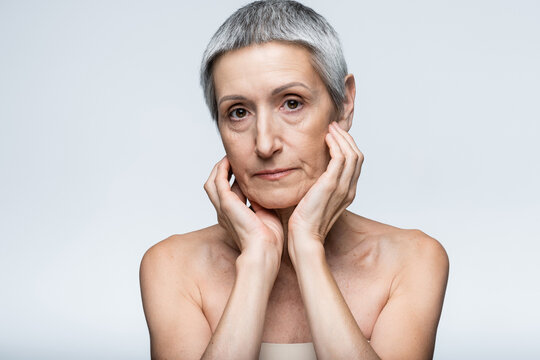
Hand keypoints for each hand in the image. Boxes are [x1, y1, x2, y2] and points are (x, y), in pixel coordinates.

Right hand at [204, 156, 283, 261]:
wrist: (264, 250)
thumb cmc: (269, 239)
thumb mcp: (266, 215)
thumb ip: (262, 202)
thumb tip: (265, 188)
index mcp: (232, 217)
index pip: (228, 194)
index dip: (233, 180)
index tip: (244, 170)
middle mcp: (224, 213)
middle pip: (214, 187)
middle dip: (221, 171)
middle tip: (232, 159)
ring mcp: (223, 208)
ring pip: (211, 183)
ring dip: (219, 168)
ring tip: (229, 157)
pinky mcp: (226, 203)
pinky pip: (218, 180)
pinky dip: (222, 169)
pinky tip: (230, 160)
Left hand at [288, 122, 363, 255]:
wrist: (304, 237)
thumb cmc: (304, 223)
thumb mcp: (314, 201)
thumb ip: (317, 188)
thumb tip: (310, 178)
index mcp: (347, 193)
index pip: (355, 164)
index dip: (347, 147)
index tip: (334, 136)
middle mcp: (349, 189)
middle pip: (358, 156)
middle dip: (347, 139)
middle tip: (334, 127)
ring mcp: (343, 187)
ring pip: (352, 154)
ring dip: (342, 138)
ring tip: (330, 129)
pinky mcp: (332, 185)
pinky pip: (341, 158)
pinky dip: (336, 144)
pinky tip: (326, 138)